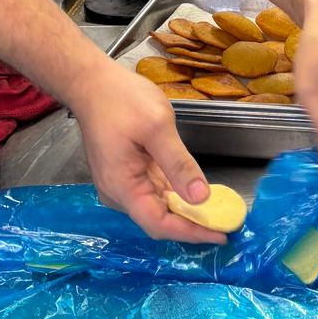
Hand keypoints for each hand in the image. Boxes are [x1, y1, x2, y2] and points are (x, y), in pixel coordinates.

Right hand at [70, 64, 226, 243]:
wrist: (92, 83)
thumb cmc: (121, 101)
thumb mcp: (157, 127)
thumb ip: (179, 164)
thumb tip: (201, 198)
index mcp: (123, 187)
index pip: (159, 224)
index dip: (191, 232)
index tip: (220, 235)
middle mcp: (118, 193)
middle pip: (158, 220)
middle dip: (192, 224)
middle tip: (225, 223)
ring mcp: (120, 184)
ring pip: (156, 207)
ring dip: (185, 210)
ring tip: (216, 211)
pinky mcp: (125, 173)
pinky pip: (152, 191)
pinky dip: (175, 195)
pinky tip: (194, 192)